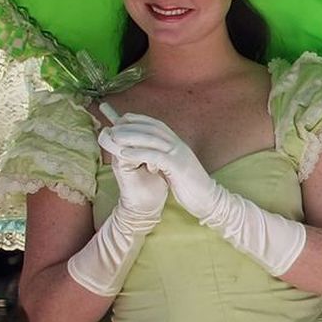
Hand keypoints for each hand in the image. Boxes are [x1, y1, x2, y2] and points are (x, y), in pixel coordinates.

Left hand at [98, 114, 304, 276]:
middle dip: (130, 125)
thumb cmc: (191, 187)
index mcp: (178, 144)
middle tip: (112, 125)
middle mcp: (179, 145)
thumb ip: (164, 158)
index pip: (156, 125)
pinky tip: (125, 153)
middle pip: (152, 127)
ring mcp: (180, 154)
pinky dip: (139, 152)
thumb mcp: (175, 168)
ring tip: (113, 136)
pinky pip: (156, 155)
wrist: (210, 201)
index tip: (121, 119)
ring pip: (152, 138)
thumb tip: (151, 154)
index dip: (138, 120)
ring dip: (130, 136)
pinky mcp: (179, 166)